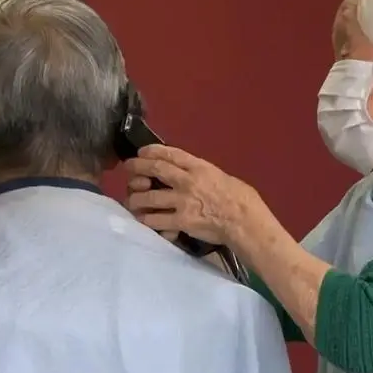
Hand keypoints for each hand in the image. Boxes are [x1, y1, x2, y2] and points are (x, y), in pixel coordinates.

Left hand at [124, 144, 270, 245]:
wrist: (244, 220)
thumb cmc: (240, 198)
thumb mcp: (221, 176)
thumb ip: (203, 174)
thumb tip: (191, 175)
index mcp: (199, 167)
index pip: (170, 153)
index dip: (152, 151)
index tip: (142, 152)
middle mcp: (187, 181)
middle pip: (154, 169)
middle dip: (136, 167)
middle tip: (128, 168)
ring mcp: (182, 201)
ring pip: (148, 197)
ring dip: (135, 198)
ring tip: (131, 200)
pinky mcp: (180, 221)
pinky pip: (155, 220)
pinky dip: (146, 220)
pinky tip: (143, 220)